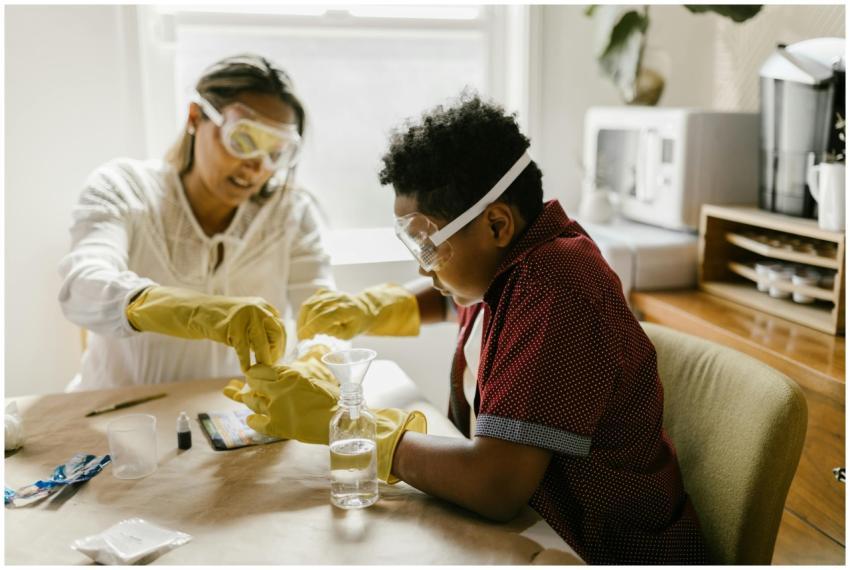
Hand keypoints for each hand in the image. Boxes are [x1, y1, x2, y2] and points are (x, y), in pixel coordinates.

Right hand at [126, 286, 285, 370]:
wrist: (197, 311)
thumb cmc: (224, 320)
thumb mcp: (247, 319)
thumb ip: (261, 329)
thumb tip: (277, 351)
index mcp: (264, 306)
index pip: (280, 327)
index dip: (281, 344)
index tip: (278, 357)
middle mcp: (258, 308)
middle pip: (276, 334)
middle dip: (275, 352)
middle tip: (271, 366)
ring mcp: (247, 316)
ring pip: (262, 343)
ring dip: (264, 360)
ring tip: (261, 371)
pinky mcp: (234, 326)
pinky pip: (244, 349)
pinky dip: (246, 361)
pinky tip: (246, 370)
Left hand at [224, 348, 426, 482]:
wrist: (339, 421)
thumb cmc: (332, 399)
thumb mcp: (314, 380)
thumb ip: (296, 378)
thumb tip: (287, 376)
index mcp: (290, 375)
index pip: (262, 369)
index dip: (254, 371)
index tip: (252, 372)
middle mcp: (279, 390)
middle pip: (254, 384)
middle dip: (247, 383)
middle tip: (240, 384)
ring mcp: (276, 408)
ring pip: (252, 401)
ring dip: (247, 399)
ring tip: (243, 397)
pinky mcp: (277, 426)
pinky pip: (257, 421)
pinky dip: (252, 419)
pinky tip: (251, 418)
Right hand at [297, 283, 419, 339]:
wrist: (364, 309)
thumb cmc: (357, 324)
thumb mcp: (350, 334)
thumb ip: (335, 332)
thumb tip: (318, 331)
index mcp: (347, 309)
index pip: (325, 317)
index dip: (312, 327)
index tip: (304, 338)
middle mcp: (337, 298)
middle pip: (314, 310)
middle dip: (305, 325)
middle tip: (302, 338)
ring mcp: (330, 293)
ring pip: (309, 304)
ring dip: (302, 320)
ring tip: (303, 332)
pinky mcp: (324, 293)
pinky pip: (309, 301)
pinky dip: (304, 313)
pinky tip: (306, 322)